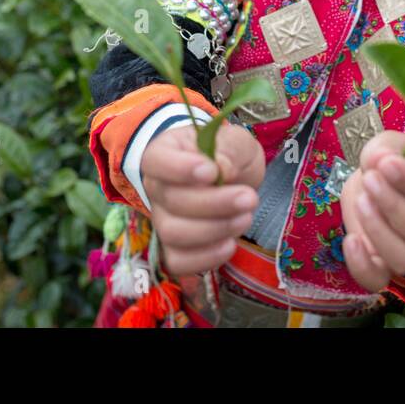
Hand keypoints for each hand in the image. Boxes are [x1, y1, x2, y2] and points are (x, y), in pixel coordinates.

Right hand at [140, 119, 265, 275]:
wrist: (232, 178)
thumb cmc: (228, 155)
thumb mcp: (236, 141)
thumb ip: (229, 149)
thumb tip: (221, 169)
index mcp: (164, 152)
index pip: (156, 160)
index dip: (180, 169)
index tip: (212, 172)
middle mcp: (155, 187)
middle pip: (171, 201)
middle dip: (214, 203)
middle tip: (248, 198)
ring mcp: (162, 219)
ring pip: (173, 233)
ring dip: (214, 229)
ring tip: (245, 218)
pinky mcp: (174, 248)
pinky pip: (178, 262)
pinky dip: (205, 258)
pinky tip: (230, 244)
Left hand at [339, 130, 404, 291]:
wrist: (379, 186)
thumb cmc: (393, 165)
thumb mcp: (393, 147)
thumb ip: (386, 148)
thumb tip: (379, 160)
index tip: (387, 163)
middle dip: (392, 205)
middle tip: (370, 179)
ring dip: (378, 231)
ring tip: (361, 201)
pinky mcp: (384, 266)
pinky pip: (378, 280)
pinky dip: (362, 266)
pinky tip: (350, 240)